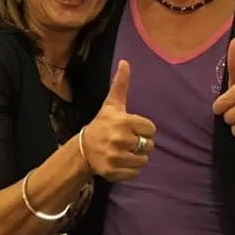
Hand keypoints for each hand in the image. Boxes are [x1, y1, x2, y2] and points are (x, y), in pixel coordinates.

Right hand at [81, 60, 156, 181]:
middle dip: (141, 144)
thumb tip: (125, 61)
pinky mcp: (114, 172)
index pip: (151, 129)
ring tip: (125, 152)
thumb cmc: (102, 124)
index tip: (132, 129)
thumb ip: (121, 84)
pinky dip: (131, 169)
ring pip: (144, 160)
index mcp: (123, 121)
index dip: (144, 129)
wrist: (83, 148)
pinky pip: (136, 173)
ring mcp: (116, 157)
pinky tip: (121, 162)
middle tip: (128, 141)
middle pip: (149, 145)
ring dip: (137, 157)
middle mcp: (120, 139)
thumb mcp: (112, 104)